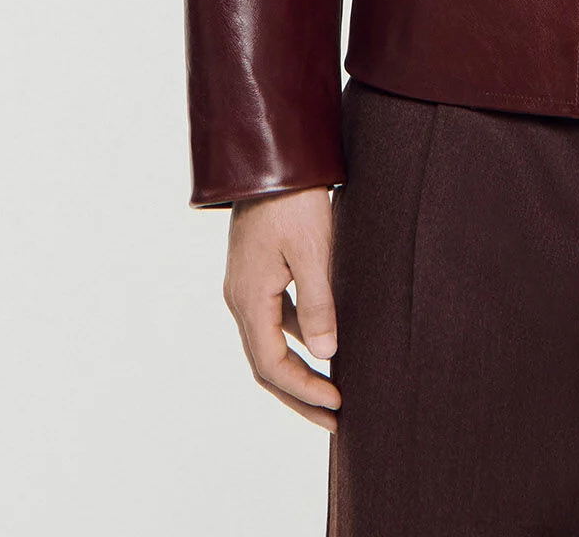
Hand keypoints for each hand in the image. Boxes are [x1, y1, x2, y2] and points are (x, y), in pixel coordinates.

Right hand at [224, 186, 341, 430]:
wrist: (271, 158)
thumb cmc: (294, 201)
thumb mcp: (313, 251)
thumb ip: (320, 303)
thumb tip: (328, 355)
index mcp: (249, 299)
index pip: (272, 365)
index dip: (304, 389)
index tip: (338, 405)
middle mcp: (240, 298)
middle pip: (266, 364)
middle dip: (299, 394)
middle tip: (334, 420)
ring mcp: (246, 285)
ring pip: (270, 343)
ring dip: (298, 369)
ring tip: (331, 390)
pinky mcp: (257, 271)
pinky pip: (275, 318)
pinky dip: (297, 339)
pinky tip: (324, 342)